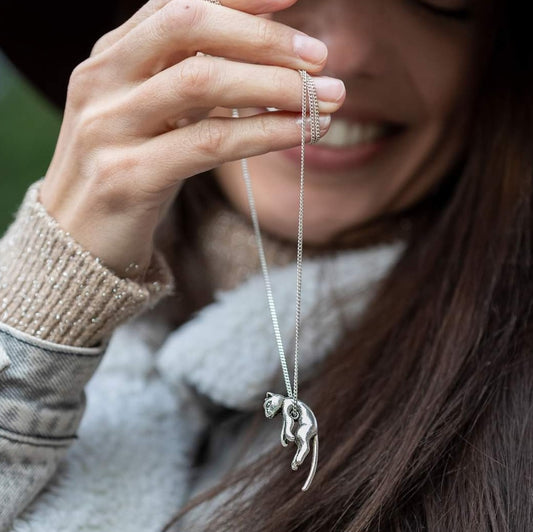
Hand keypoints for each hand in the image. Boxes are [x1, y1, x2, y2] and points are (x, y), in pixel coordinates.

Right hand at [39, 0, 344, 276]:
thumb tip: (263, 63)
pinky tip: (303, 132)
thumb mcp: (148, 116)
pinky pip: (210, 142)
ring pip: (202, 82)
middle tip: (321, 58)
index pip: (176, 4)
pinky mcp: (128, 176)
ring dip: (276, 86)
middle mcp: (103, 82)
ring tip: (329, 99)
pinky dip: (265, 132)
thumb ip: (185, 82)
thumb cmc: (127, 171)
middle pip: (189, 28)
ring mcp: (109, 128)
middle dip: (264, 38)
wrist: (77, 242)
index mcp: (109, 59)